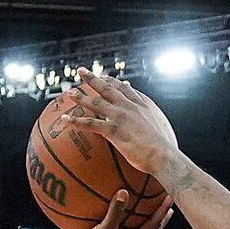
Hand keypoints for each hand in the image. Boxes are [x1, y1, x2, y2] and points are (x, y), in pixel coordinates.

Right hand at [58, 187, 171, 228]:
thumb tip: (124, 192)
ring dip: (146, 221)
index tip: (170, 196)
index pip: (154, 225)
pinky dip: (125, 221)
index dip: (162, 210)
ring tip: (147, 208)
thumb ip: (115, 212)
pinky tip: (115, 211)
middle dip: (160, 218)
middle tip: (167, 206)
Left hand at [65, 70, 183, 178]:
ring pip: (96, 103)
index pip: (126, 89)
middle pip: (108, 89)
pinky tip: (65, 120)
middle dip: (93, 79)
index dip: (114, 82)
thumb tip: (155, 138)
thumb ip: (155, 130)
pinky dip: (76, 121)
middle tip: (82, 71)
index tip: (106, 77)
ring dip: (81, 97)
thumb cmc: (164, 151)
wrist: (163, 156)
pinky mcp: (113, 130)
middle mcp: (130, 107)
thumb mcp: (162, 134)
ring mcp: (120, 117)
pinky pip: (90, 124)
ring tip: (69, 92)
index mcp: (142, 107)